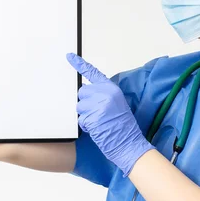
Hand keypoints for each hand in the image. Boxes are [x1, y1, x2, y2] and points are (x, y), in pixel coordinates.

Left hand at [66, 53, 154, 176]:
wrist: (130, 143)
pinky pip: (81, 119)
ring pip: (79, 106)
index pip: (93, 73)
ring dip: (85, 116)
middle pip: (82, 92)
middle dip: (85, 104)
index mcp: (112, 88)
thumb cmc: (123, 127)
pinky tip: (97, 129)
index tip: (69, 56)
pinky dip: (86, 126)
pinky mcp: (93, 116)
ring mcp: (99, 104)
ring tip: (99, 122)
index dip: (79, 64)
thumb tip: (85, 93)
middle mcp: (106, 93)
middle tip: (98, 114)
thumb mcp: (117, 104)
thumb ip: (102, 95)